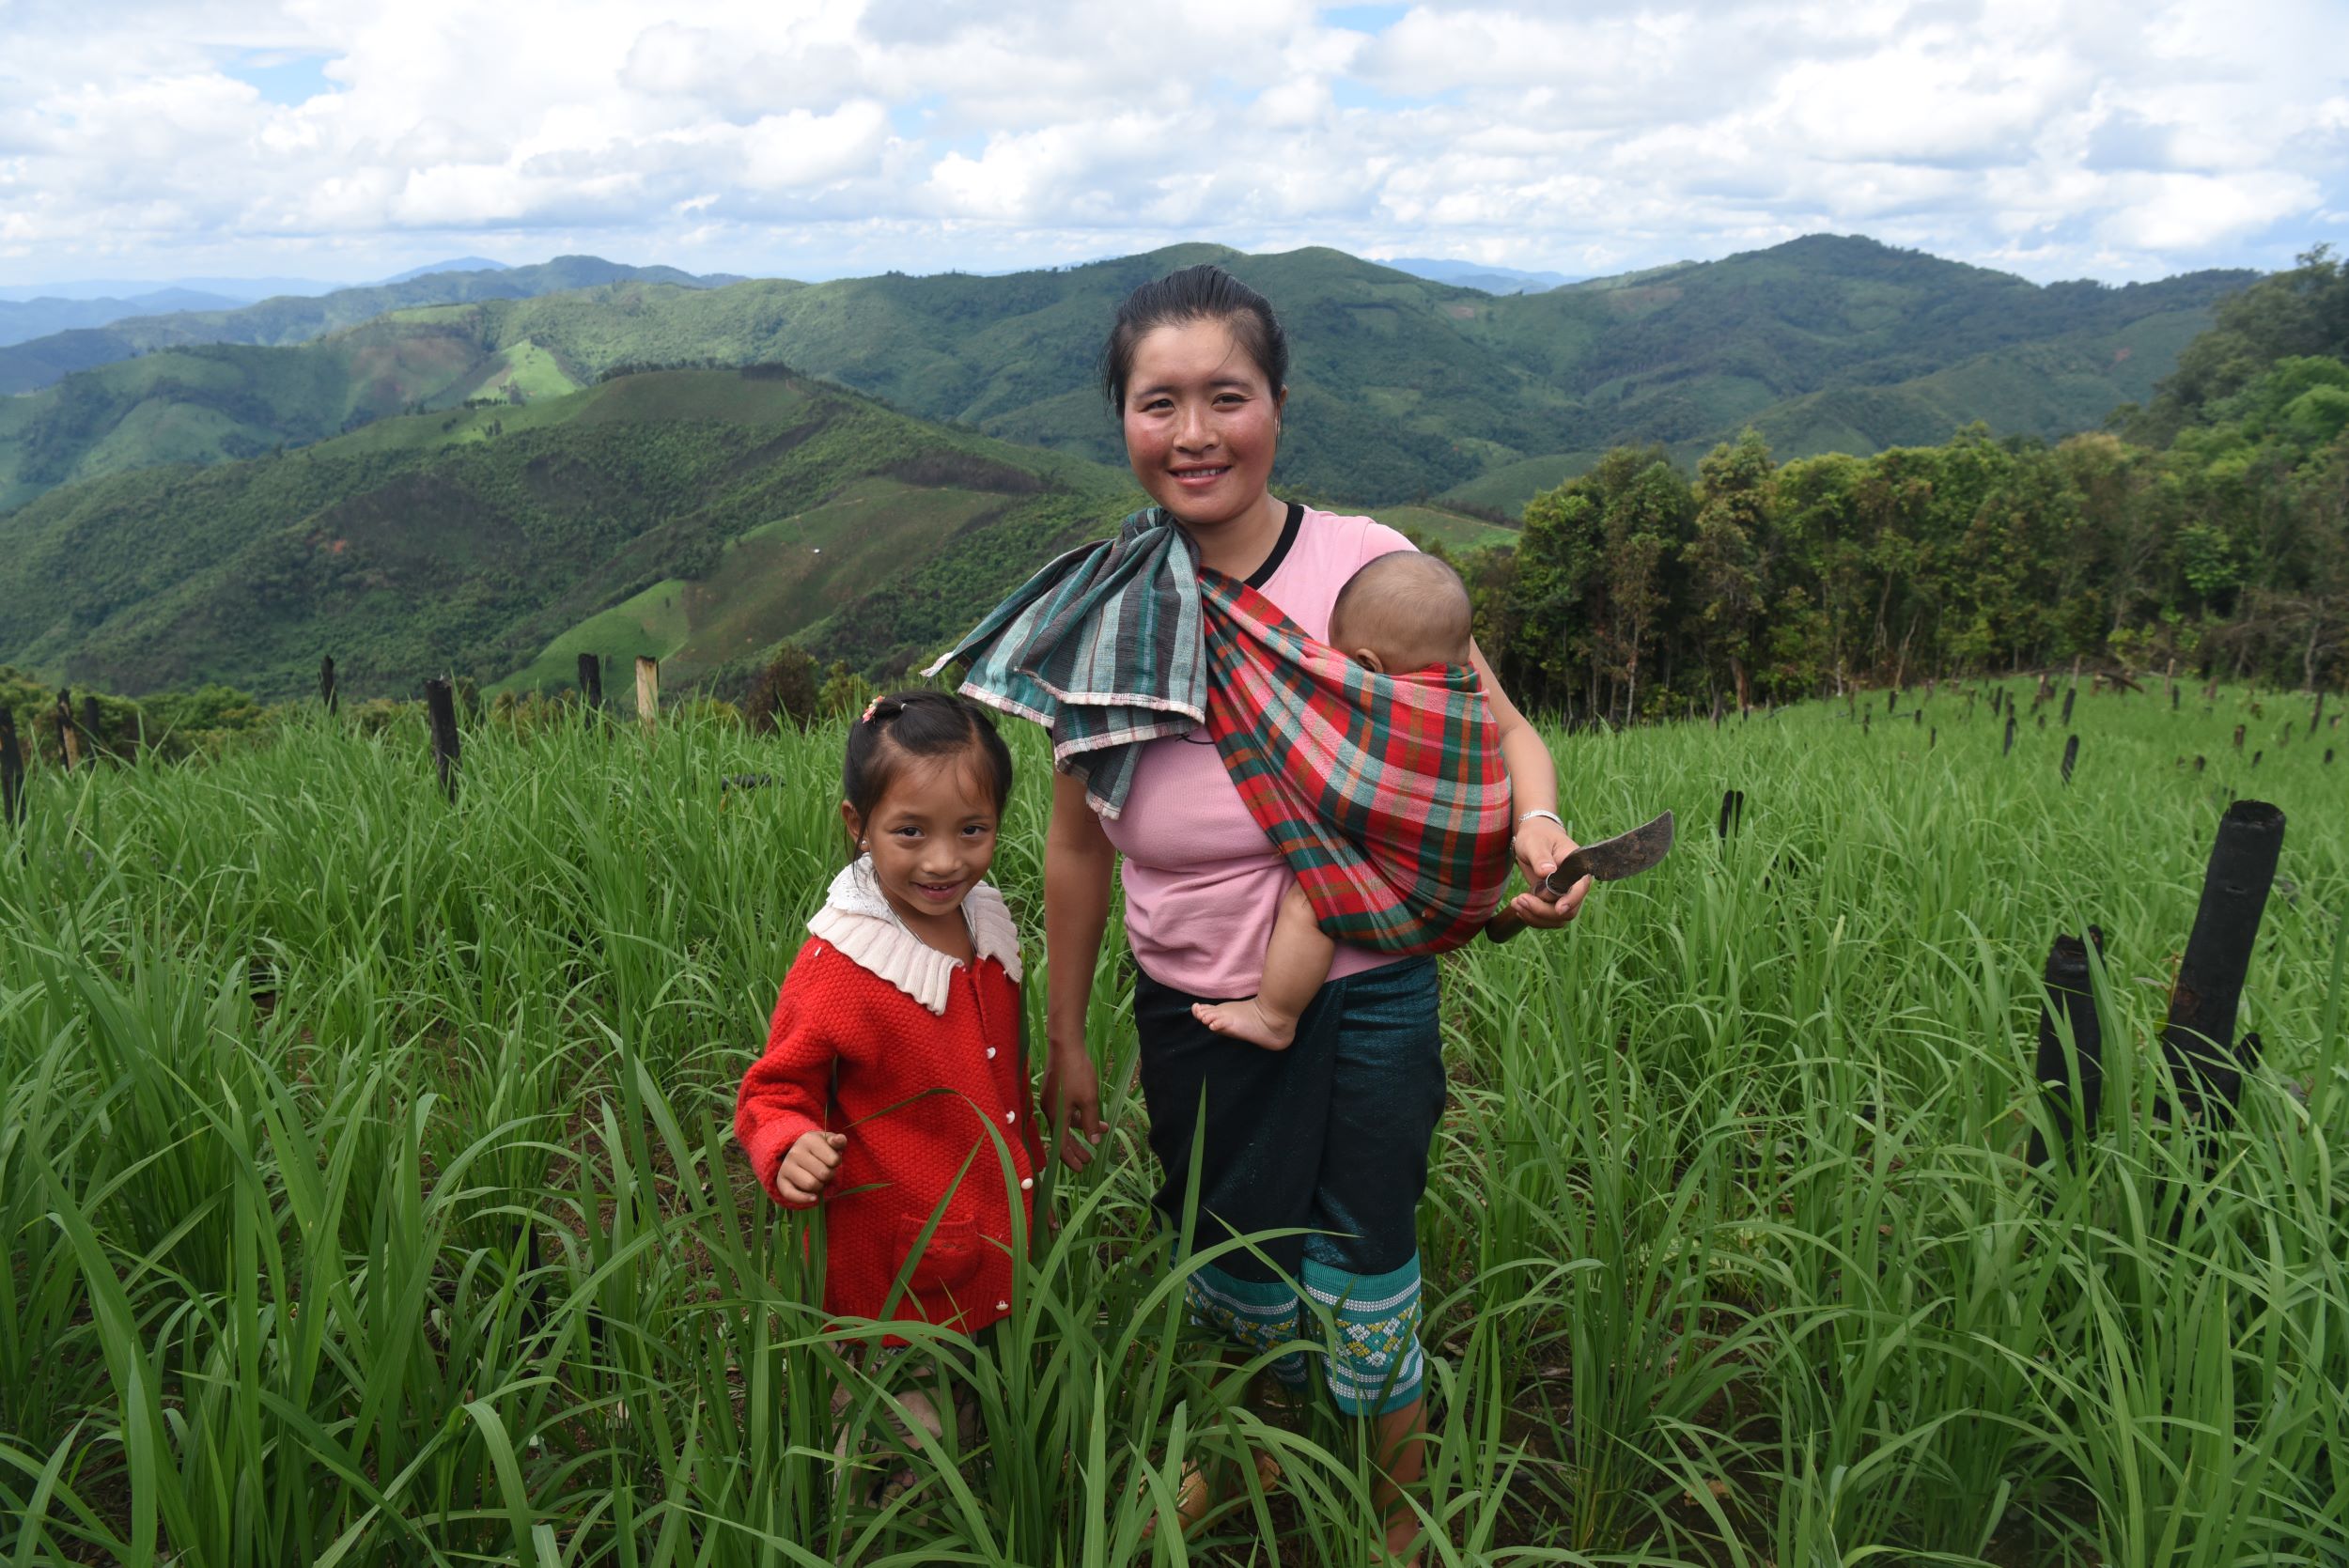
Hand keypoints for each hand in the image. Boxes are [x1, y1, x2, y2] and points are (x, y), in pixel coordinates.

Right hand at [776, 1131, 845, 1205]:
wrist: (799, 1154)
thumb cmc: (820, 1149)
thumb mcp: (830, 1142)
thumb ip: (839, 1141)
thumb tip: (839, 1139)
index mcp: (809, 1139)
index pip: (834, 1160)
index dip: (836, 1163)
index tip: (831, 1159)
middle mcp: (795, 1152)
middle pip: (824, 1174)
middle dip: (829, 1175)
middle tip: (824, 1170)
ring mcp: (785, 1166)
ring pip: (811, 1185)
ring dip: (819, 1186)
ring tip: (817, 1178)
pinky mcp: (780, 1181)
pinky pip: (792, 1195)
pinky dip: (805, 1199)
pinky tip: (813, 1197)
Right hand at [1039, 1034, 1106, 1170]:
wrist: (1065, 1046)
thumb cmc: (1077, 1073)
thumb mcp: (1089, 1100)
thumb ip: (1091, 1122)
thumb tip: (1094, 1142)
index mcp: (1056, 1117)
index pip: (1062, 1145)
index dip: (1072, 1159)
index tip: (1082, 1168)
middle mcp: (1050, 1111)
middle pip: (1063, 1136)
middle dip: (1077, 1148)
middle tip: (1089, 1159)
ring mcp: (1051, 1100)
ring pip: (1067, 1122)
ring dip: (1083, 1128)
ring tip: (1101, 1131)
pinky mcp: (1054, 1091)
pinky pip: (1066, 1110)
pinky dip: (1078, 1115)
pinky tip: (1092, 1113)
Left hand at [1508, 817, 1587, 929]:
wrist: (1534, 838)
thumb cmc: (1537, 836)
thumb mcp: (1535, 843)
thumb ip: (1541, 858)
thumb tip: (1548, 872)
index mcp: (1577, 868)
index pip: (1580, 888)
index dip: (1571, 900)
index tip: (1558, 908)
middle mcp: (1574, 885)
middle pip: (1568, 910)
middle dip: (1543, 910)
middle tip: (1520, 899)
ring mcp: (1564, 895)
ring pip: (1557, 918)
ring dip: (1535, 916)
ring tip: (1516, 903)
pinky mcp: (1553, 902)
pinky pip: (1547, 918)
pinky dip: (1532, 917)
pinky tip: (1519, 907)